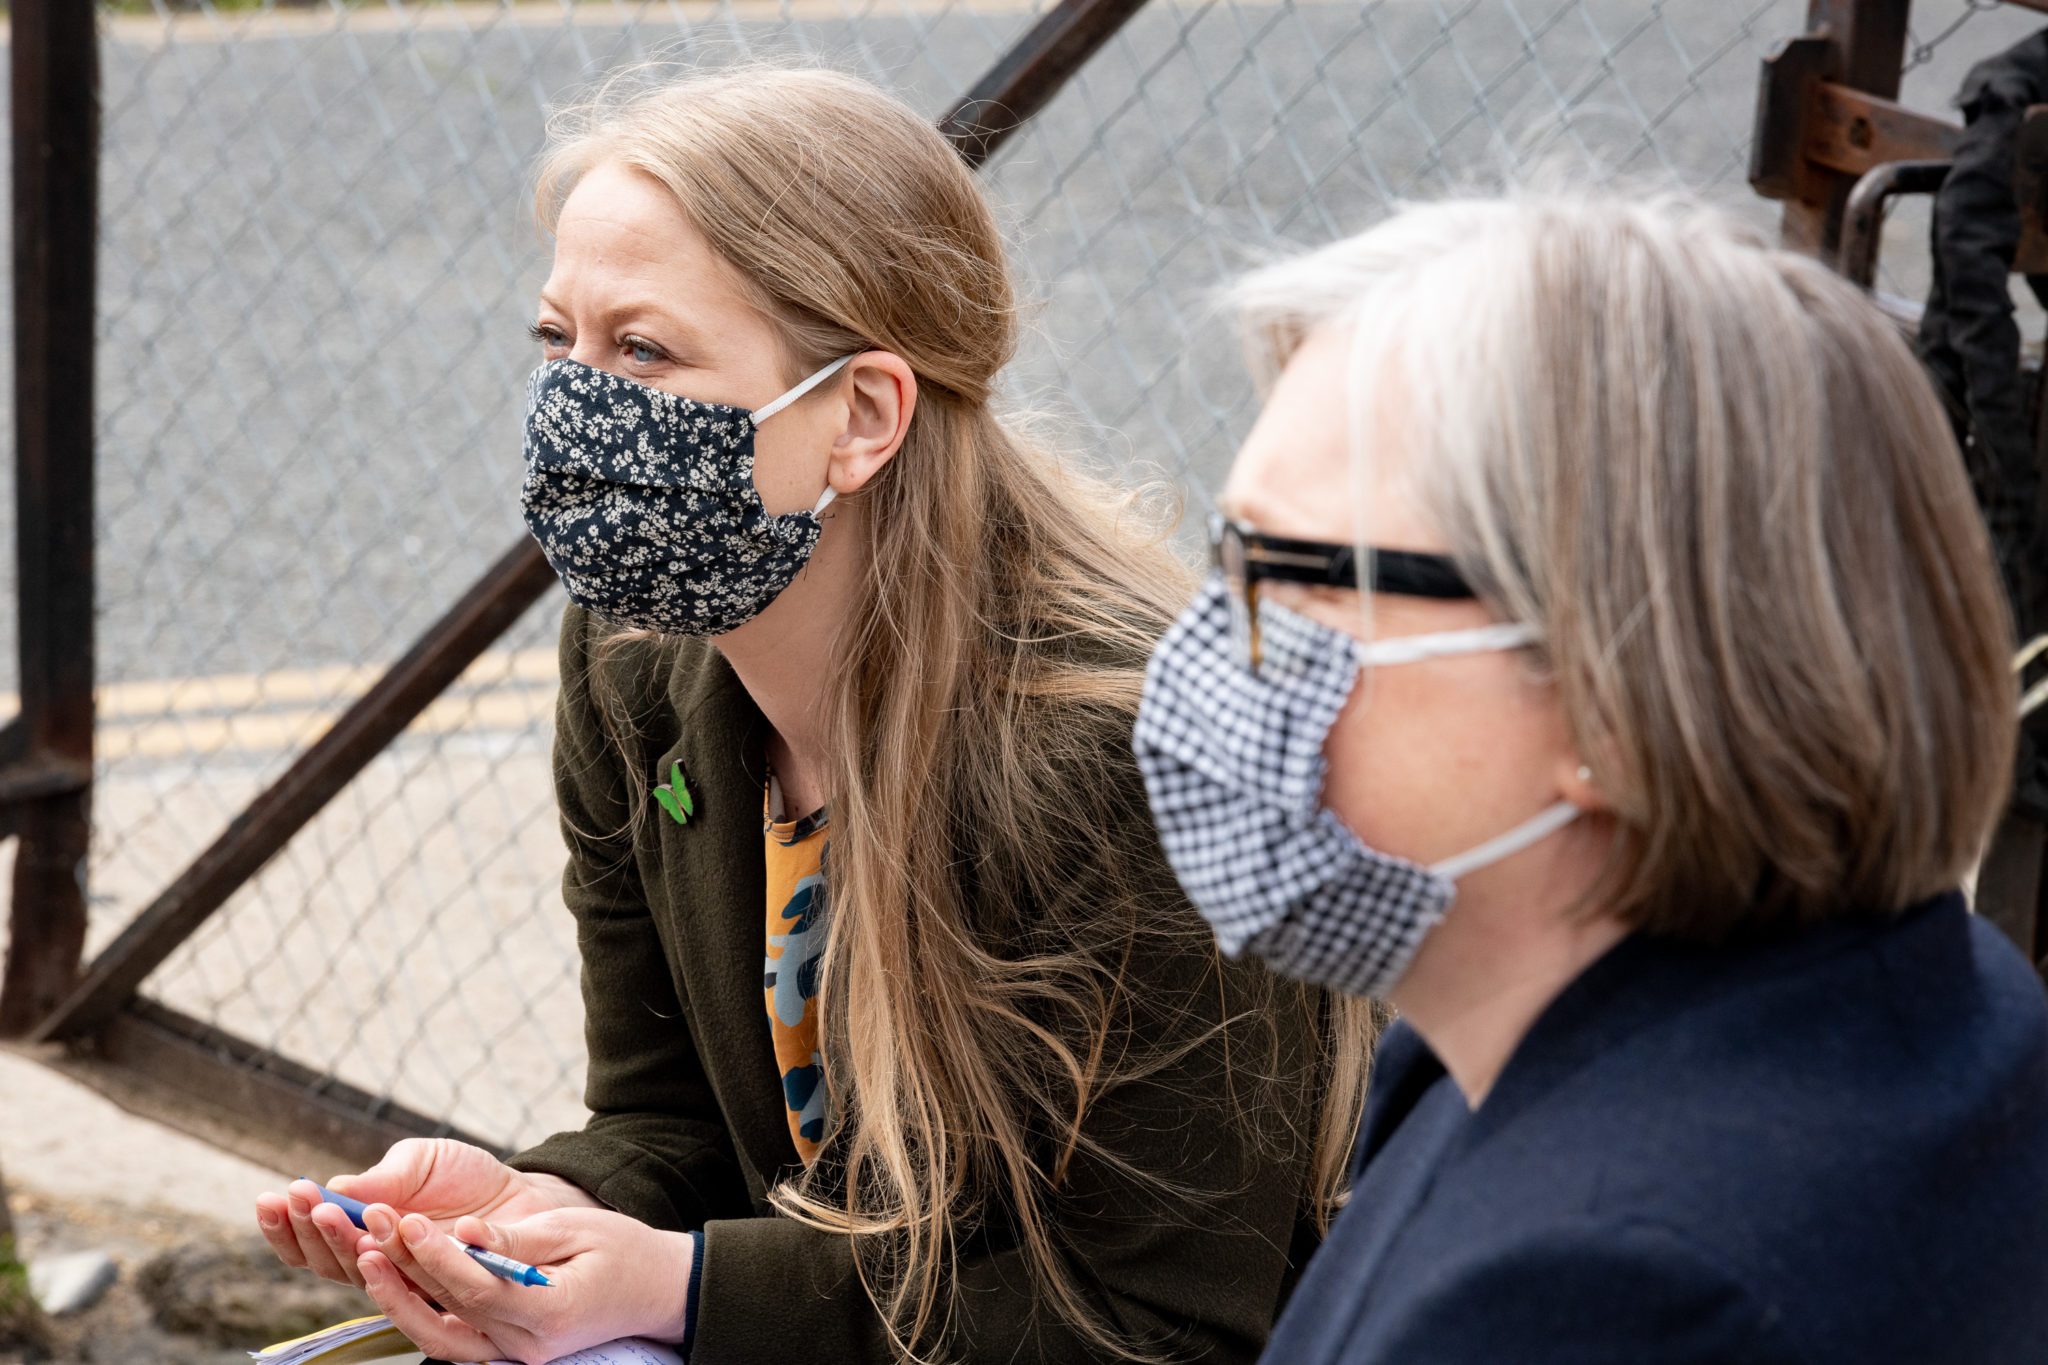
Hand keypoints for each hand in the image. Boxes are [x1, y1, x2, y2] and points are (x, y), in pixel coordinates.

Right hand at [254, 1138, 600, 1289]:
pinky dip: (385, 1258)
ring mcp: (407, 1278)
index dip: (285, 1226)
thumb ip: (381, 1178)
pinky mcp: (439, 1288)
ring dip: (338, 1241)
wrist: (523, 1193)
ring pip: (358, 1272)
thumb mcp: (419, 1161)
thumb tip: (335, 1188)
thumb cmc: (464, 1177)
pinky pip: (407, 1281)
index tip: (269, 1198)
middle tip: (298, 1198)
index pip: (310, 1241)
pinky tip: (373, 1235)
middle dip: (306, 1228)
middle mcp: (376, 1263)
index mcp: (361, 1232)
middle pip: (325, 1262)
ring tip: (329, 1210)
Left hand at [357, 1207, 694, 1364]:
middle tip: (369, 1230)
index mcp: (551, 1314)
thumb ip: (517, 1239)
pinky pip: (453, 1336)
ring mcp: (515, 1354)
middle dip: (406, 1270)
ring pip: (441, 1335)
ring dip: (400, 1299)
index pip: (480, 1289)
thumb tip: (464, 1230)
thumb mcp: (576, 1230)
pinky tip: (394, 1279)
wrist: (654, 1290)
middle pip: (452, 1312)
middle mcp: (527, 1345)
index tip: (408, 1221)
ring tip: (367, 1258)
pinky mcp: (506, 1348)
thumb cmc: (623, 1251)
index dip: (439, 1257)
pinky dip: (420, 1310)